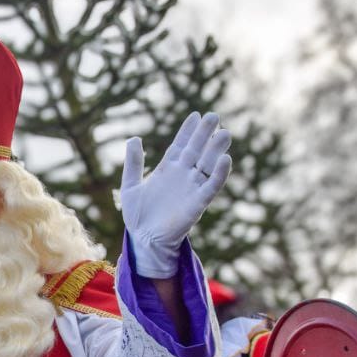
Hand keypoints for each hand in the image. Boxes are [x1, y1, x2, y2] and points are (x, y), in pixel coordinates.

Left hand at [120, 111, 232, 277]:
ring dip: (216, 150)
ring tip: (224, 133)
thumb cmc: (137, 216)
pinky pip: (211, 186)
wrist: (143, 241)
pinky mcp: (197, 203)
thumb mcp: (130, 185)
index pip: (181, 145)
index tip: (196, 115)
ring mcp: (191, 188)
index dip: (188, 131)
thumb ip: (133, 163)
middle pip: (197, 150)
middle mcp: (182, 176)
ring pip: (207, 165)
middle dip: (204, 134)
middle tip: (214, 116)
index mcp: (167, 170)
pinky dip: (220, 174)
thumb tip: (134, 138)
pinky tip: (226, 159)